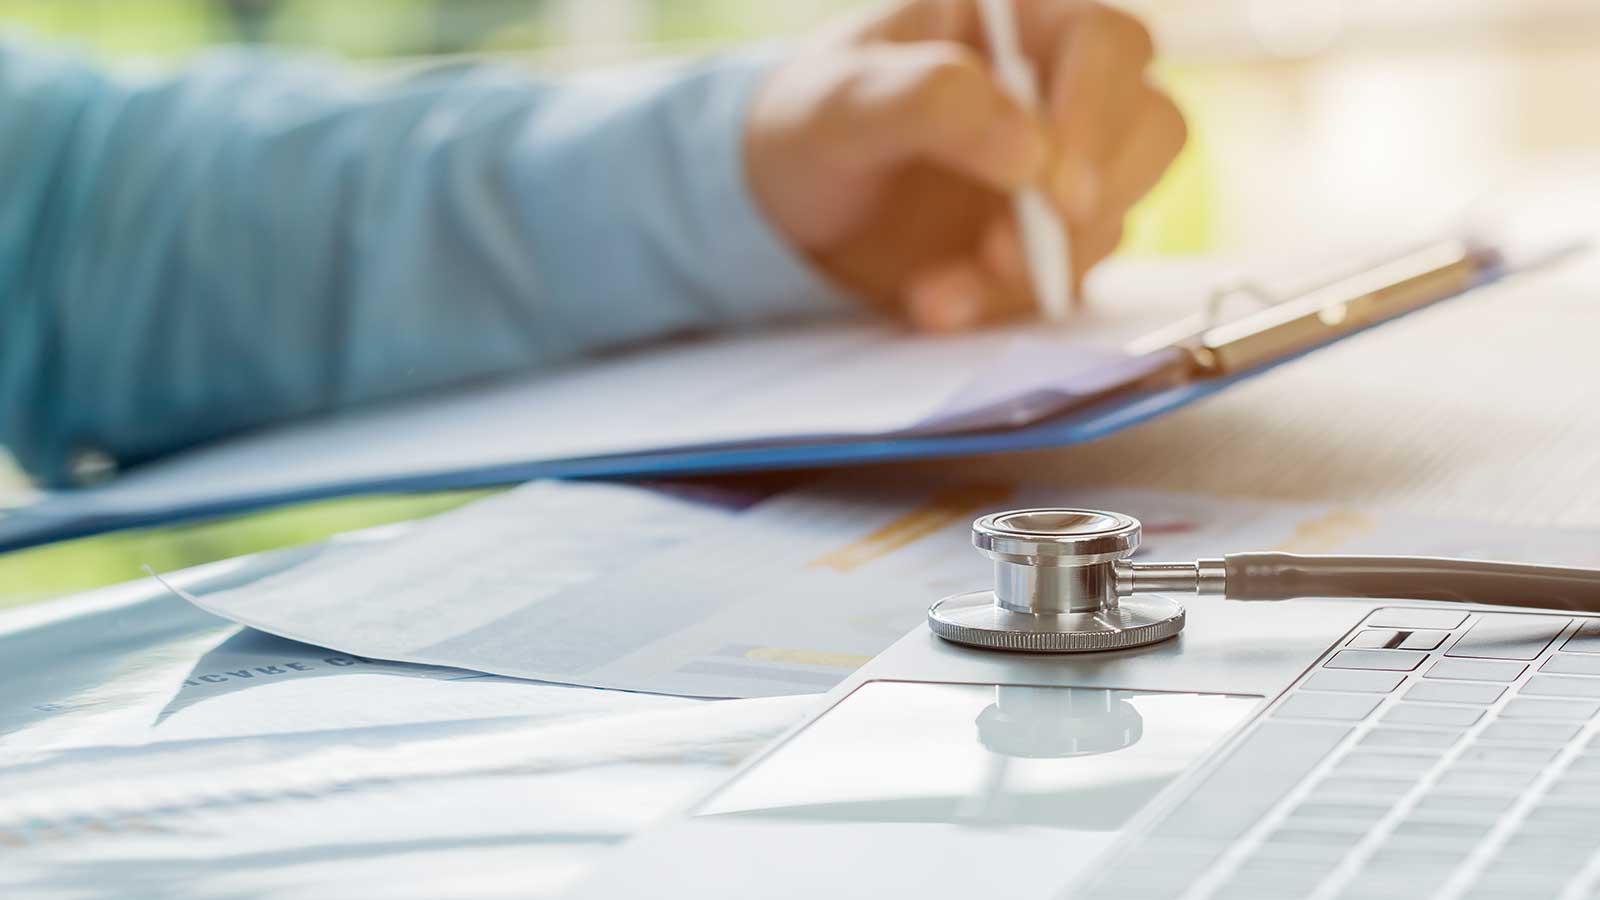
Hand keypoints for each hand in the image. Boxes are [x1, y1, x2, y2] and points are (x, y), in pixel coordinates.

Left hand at [745, 0, 1184, 330]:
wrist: (786, 209)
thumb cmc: (810, 126)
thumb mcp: (841, 104)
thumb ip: (929, 101)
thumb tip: (1032, 148)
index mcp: (1019, 21)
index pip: (1108, 43)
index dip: (1099, 110)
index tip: (1055, 187)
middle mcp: (1058, 88)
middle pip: (1149, 129)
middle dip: (1089, 202)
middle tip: (1005, 251)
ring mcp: (1061, 168)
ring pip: (1114, 214)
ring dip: (1038, 267)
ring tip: (938, 292)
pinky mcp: (1047, 241)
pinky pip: (1065, 278)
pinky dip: (1004, 303)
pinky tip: (936, 304)